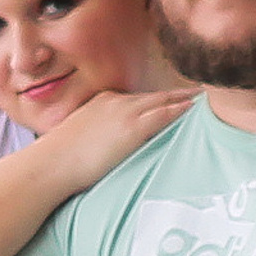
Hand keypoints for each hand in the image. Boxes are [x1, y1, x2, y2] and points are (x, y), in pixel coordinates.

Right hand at [42, 85, 200, 192]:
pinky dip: (180, 109)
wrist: (51, 164)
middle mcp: (116, 101)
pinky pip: (164, 114)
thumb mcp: (78, 139)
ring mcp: (125, 112)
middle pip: (153, 95)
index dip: (155, 99)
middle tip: (198, 92)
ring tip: (204, 99)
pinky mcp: (133, 128)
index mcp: (102, 102)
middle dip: (176, 93)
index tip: (169, 100)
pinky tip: (194, 108)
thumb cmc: (58, 160)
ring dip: (184, 98)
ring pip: (163, 100)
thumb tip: (98, 149)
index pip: (136, 99)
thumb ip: (94, 138)